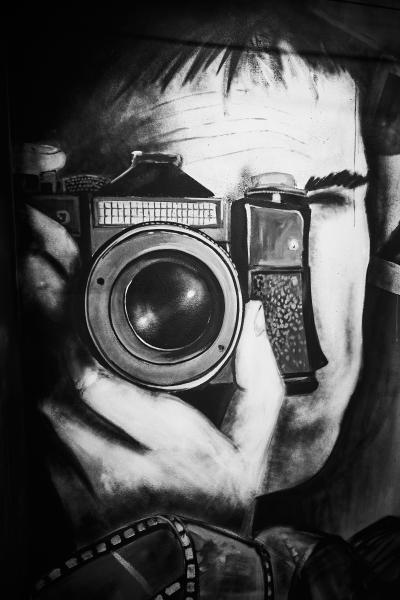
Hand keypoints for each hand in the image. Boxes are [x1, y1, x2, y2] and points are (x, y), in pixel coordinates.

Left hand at [20, 206, 283, 538]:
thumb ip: (259, 378)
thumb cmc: (219, 501)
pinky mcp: (60, 487)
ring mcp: (80, 477)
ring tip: (35, 285)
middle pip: (53, 380)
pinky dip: (36, 379)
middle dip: (38, 313)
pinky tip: (40, 343)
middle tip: (33, 258)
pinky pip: (36, 426)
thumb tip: (256, 318)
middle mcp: (115, 460)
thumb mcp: (253, 444)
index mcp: (169, 442)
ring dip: (34, 341)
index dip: (65, 327)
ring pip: (38, 400)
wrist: (188, 566)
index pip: (98, 382)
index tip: (55, 270)